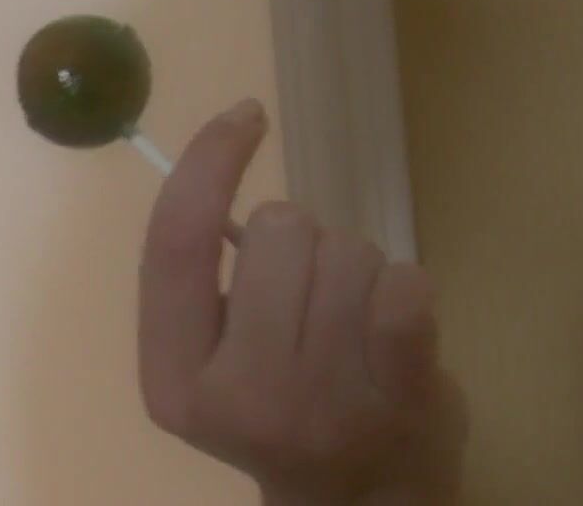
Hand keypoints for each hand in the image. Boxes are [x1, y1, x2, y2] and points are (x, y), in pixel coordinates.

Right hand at [135, 100, 469, 503]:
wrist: (365, 505)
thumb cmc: (285, 408)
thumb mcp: (210, 358)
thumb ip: (206, 278)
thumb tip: (224, 147)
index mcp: (174, 379)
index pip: (176, 242)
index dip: (208, 163)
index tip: (245, 116)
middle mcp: (239, 394)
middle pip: (276, 230)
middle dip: (303, 240)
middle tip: (312, 300)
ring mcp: (322, 403)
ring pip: (346, 250)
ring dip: (359, 269)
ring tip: (358, 327)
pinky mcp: (401, 400)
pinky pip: (404, 288)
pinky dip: (408, 286)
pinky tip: (400, 328)